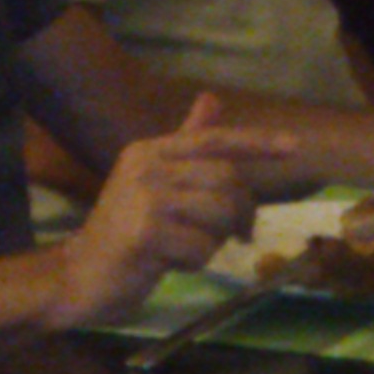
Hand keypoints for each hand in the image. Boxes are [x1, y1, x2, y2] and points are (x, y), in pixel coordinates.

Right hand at [54, 97, 290, 326]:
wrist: (79, 275)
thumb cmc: (123, 233)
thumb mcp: (154, 183)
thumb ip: (184, 144)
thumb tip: (211, 98)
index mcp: (150, 151)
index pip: (214, 139)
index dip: (257, 143)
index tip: (294, 147)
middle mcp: (146, 166)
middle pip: (225, 179)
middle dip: (239, 212)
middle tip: (237, 234)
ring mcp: (145, 198)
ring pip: (218, 214)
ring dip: (216, 240)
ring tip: (191, 247)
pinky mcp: (146, 233)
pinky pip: (201, 248)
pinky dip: (196, 263)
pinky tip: (170, 263)